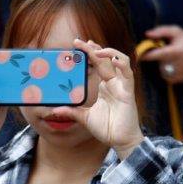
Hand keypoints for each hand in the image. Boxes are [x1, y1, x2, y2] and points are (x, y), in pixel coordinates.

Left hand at [54, 39, 143, 155]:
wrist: (120, 141)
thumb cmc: (107, 128)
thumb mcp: (85, 118)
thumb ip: (72, 112)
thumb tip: (55, 110)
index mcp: (104, 86)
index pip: (97, 64)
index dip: (89, 53)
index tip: (77, 45)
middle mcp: (113, 82)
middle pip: (105, 59)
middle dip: (93, 48)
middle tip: (78, 42)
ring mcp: (121, 85)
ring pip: (118, 60)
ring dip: (108, 52)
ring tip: (94, 48)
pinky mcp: (128, 92)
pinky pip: (127, 74)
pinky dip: (121, 64)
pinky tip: (112, 59)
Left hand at [140, 25, 182, 83]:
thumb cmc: (182, 38)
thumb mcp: (173, 30)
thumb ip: (160, 31)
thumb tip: (147, 34)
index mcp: (180, 51)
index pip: (160, 54)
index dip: (147, 55)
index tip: (137, 55)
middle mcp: (182, 63)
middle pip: (160, 64)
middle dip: (155, 59)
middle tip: (159, 52)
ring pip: (162, 72)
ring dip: (161, 65)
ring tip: (169, 58)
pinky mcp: (182, 78)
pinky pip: (167, 77)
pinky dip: (166, 71)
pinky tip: (171, 64)